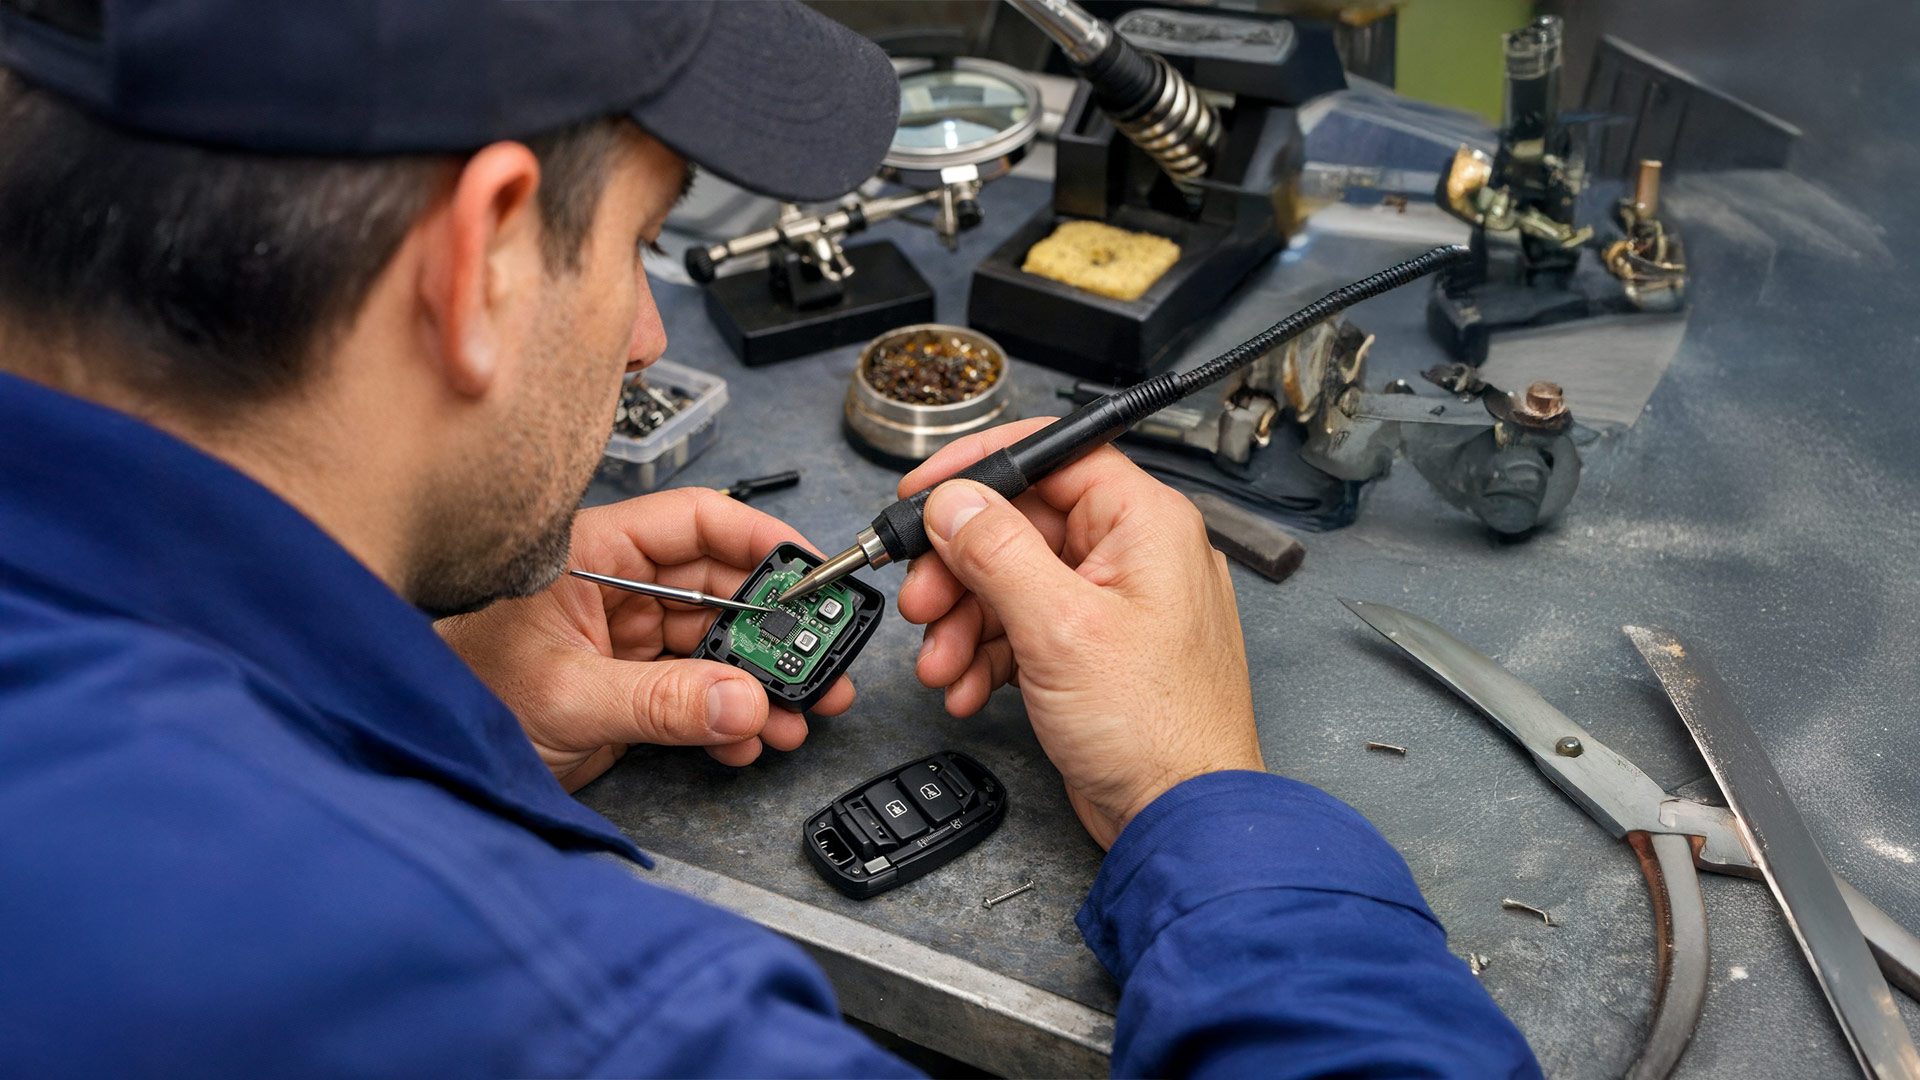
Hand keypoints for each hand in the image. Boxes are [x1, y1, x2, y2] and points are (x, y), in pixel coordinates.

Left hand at [439, 489, 854, 790]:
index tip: (813, 570)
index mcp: (595, 555)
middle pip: (723, 590)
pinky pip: (698, 696)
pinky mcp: (629, 693)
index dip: (763, 540)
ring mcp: (625, 644)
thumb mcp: (565, 695)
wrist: (415, 759)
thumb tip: (742, 699)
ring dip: (763, 683)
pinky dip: (730, 720)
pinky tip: (748, 739)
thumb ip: (660, 700)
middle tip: (824, 658)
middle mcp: (617, 591)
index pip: (698, 524)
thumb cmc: (450, 695)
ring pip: (719, 649)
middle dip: (779, 628)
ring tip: (798, 712)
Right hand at [897, 418, 1262, 847]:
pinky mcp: (1095, 653)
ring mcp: (1114, 606)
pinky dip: (988, 655)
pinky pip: (1026, 630)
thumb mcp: (1059, 628)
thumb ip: (998, 552)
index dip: (978, 470)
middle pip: (1020, 527)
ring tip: (941, 664)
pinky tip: (969, 688)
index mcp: (1145, 523)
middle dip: (958, 569)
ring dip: (964, 622)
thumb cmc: (1158, 729)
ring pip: (1014, 584)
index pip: (1051, 456)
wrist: (1182, 818)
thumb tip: (956, 500)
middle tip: (921, 601)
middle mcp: (1134, 554)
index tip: (922, 494)